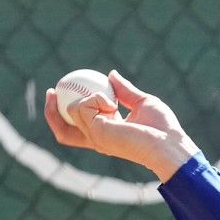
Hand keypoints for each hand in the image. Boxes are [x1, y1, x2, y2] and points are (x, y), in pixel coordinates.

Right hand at [43, 70, 200, 181]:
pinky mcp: (97, 133)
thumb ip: (125, 90)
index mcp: (105, 133)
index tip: (62, 90)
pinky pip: (82, 106)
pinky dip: (94, 98)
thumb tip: (111, 75)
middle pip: (61, 130)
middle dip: (50, 110)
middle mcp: (97, 139)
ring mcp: (95, 138)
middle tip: (52, 90)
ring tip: (108, 99)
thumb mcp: (142, 102)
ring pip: (70, 112)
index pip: (77, 126)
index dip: (64, 110)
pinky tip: (112, 103)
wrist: (170, 144)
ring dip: (86, 97)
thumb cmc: (163, 129)